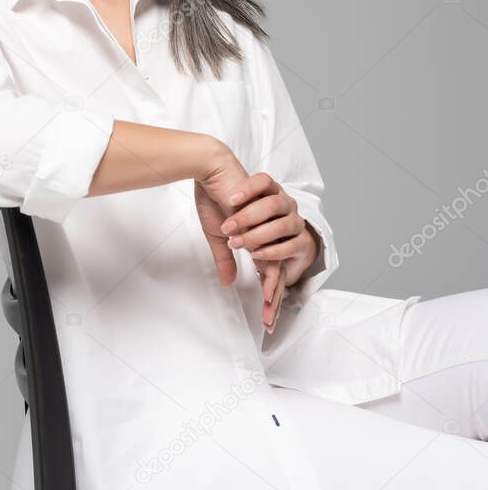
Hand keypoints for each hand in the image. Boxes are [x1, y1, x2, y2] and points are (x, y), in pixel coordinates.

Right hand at [194, 151, 288, 331]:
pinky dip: (263, 256)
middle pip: (278, 268)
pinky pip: (267, 238)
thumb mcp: (218, 235)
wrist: (212, 170)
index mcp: (259, 236)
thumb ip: (225, 258)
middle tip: (271, 320)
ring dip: (270, 279)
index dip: (268, 295)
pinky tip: (258, 272)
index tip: (266, 319)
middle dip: (275, 296)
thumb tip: (228, 283)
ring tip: (268, 299)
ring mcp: (268, 221)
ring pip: (276, 256)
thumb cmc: (215, 197)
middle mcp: (268, 230)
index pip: (268, 269)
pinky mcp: (263, 213)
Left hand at [220, 172, 320, 290]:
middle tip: (227, 228)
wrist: (284, 241)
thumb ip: (223, 225)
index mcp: (271, 192)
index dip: (248, 188)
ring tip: (236, 243)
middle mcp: (286, 204)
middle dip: (248, 217)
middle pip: (273, 204)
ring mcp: (294, 222)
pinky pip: (291, 245)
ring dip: (257, 235)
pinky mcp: (300, 242)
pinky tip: (255, 254)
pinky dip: (273, 251)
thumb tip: (205, 233)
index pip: (263, 181)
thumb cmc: (255, 225)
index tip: (230, 199)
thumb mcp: (230, 227)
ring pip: (282, 224)